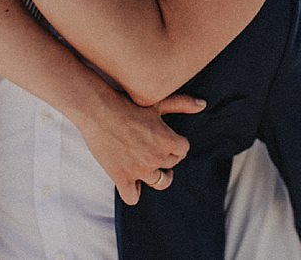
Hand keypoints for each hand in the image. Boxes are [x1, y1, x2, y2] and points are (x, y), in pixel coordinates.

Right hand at [75, 91, 204, 205]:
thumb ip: (182, 104)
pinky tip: (131, 184)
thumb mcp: (157, 103)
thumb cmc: (127, 104)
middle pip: (172, 165)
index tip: (165, 141)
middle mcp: (157, 158)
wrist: (98, 110)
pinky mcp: (122, 177)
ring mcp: (140, 170)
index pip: (182, 151)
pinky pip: (133, 197)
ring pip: (159, 183)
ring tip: (150, 170)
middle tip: (153, 149)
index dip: (175, 145)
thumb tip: (202, 105)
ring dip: (157, 177)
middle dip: (165, 158)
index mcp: (168, 141)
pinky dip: (133, 193)